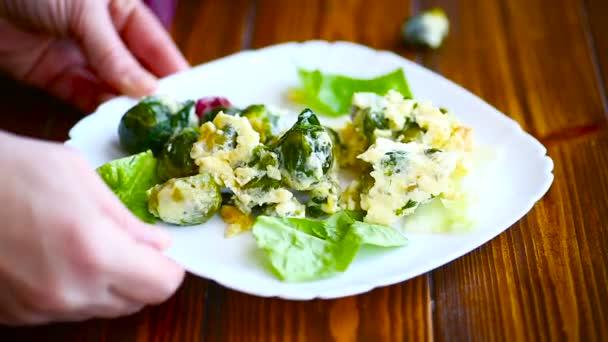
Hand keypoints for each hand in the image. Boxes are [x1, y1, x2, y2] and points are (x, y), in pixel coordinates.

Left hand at [0, 0, 188, 111]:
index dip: (173, 73)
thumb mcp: (85, 11)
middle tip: (171, 125)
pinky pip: (80, 96)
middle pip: (135, 72)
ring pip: (110, 89)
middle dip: (151, 97)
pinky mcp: (51, 74)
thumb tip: (146, 91)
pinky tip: (111, 123)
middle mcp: (104, 35)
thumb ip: (115, 54)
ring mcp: (78, 56)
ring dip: (124, 109)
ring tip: (143, 130)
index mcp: (121, 10)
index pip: (156, 47)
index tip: (192, 101)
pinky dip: (95, 111)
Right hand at [0, 132, 184, 324]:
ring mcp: (40, 309)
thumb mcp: (81, 178)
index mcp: (94, 252)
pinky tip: (59, 260)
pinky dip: (75, 291)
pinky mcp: (17, 316)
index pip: (161, 285)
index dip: (169, 268)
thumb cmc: (15, 170)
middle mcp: (70, 291)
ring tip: (88, 247)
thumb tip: (159, 245)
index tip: (162, 253)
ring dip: (108, 285)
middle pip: (136, 302)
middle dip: (142, 276)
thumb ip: (126, 220)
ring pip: (102, 309)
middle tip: (128, 246)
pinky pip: (66, 311)